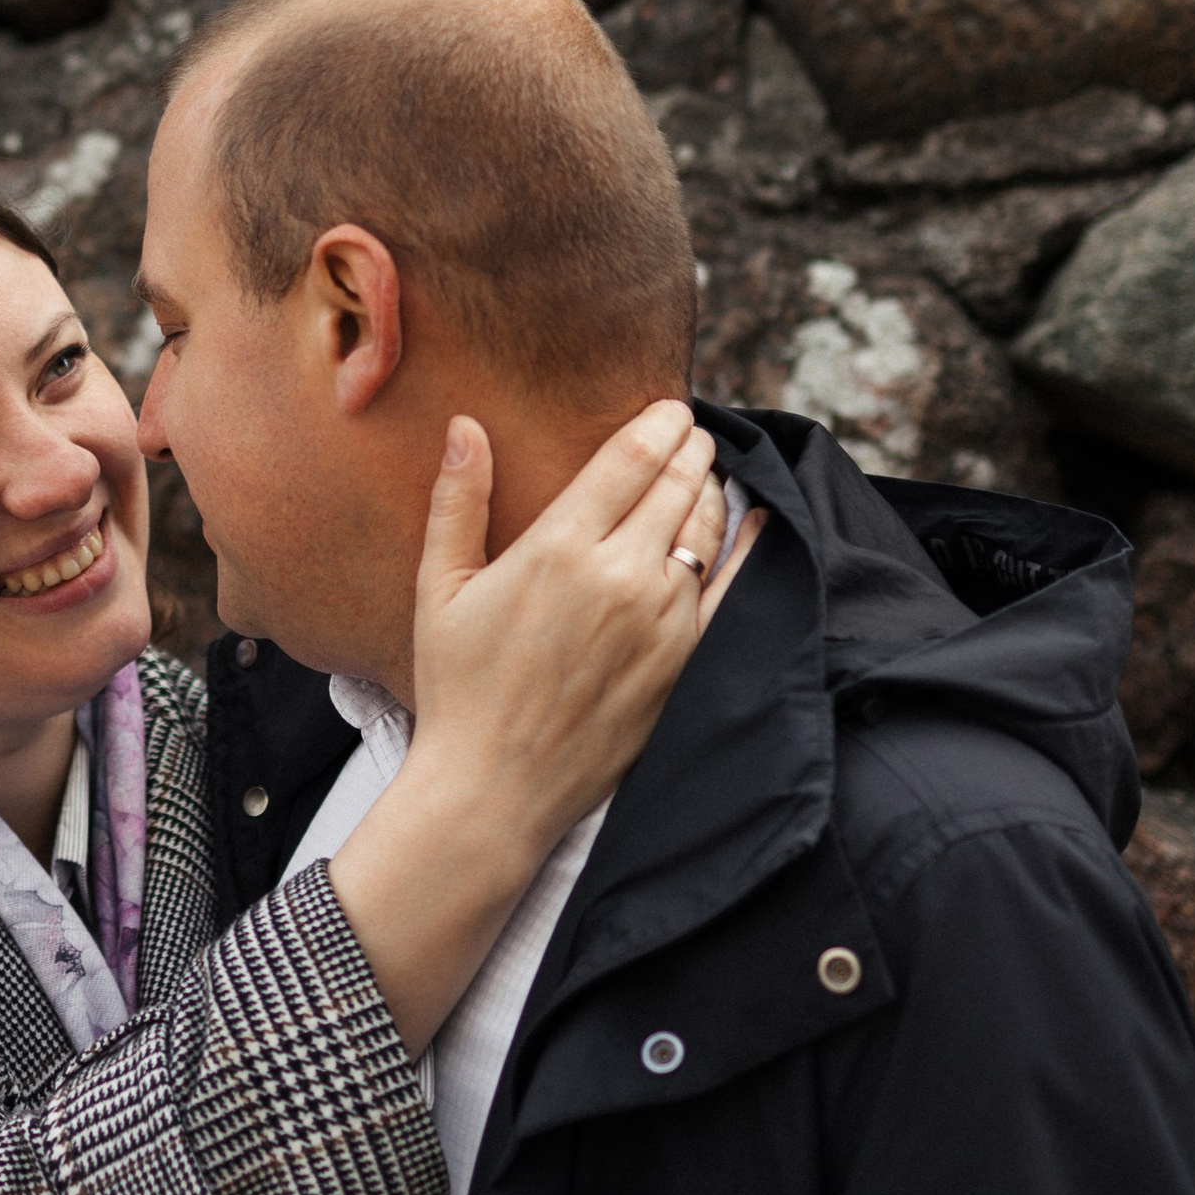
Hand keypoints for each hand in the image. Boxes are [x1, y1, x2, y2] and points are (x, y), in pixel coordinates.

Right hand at [407, 401, 726, 852]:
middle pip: (676, 483)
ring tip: (706, 469)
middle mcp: (619, 575)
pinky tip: (755, 520)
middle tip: (691, 430)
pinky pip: (733, 586)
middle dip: (689, 447)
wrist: (494, 787)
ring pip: (707, 527)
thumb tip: (465, 426)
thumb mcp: (439, 587)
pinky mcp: (684, 661)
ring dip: (711, 487)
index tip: (669, 407)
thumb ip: (458, 500)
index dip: (658, 423)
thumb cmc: (458, 687)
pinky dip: (749, 545)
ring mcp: (661, 620)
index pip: (630, 458)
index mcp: (558, 547)